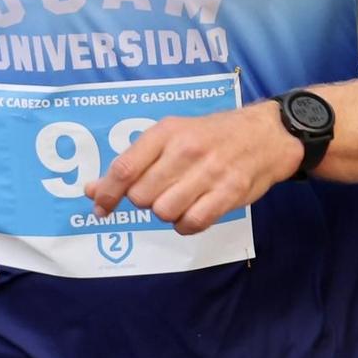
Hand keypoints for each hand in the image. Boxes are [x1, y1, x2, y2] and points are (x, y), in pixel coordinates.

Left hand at [84, 103, 300, 235]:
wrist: (265, 134)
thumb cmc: (210, 136)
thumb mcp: (171, 135)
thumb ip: (133, 163)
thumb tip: (91, 190)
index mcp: (167, 132)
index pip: (125, 168)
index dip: (106, 193)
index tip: (99, 208)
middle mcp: (186, 150)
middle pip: (142, 195)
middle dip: (143, 201)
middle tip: (158, 192)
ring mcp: (210, 172)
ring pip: (164, 212)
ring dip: (165, 213)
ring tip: (178, 200)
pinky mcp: (229, 193)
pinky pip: (192, 223)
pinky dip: (185, 225)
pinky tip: (192, 212)